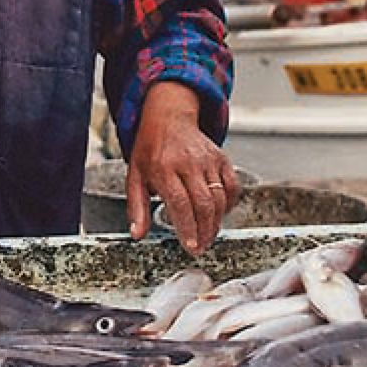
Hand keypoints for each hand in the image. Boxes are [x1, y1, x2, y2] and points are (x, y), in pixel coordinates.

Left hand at [125, 81, 238, 255]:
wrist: (168, 119)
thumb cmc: (150, 150)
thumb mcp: (135, 176)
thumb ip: (137, 207)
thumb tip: (137, 234)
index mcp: (164, 167)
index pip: (180, 203)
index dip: (187, 227)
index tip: (190, 246)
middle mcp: (188, 162)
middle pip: (203, 204)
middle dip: (204, 231)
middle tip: (200, 247)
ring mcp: (207, 159)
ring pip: (219, 198)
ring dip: (216, 223)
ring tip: (208, 236)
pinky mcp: (221, 158)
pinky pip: (231, 186)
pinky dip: (229, 204)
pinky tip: (219, 216)